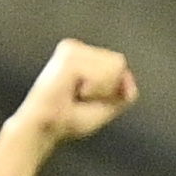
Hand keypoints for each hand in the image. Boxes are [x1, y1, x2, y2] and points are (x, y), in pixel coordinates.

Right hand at [10, 40, 138, 144]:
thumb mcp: (106, 107)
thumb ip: (125, 92)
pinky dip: (94, 90)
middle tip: (80, 96)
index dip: (111, 89)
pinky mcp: (69, 58)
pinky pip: (104, 75)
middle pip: (119, 62)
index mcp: (82, 55)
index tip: (86, 98)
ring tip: (75, 93)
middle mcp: (75, 48)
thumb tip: (128, 75)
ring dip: (100, 90)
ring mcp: (71, 50)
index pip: (119, 64)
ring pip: (115, 66)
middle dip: (107, 88)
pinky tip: (73, 91)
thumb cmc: (69, 119)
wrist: (46, 127)